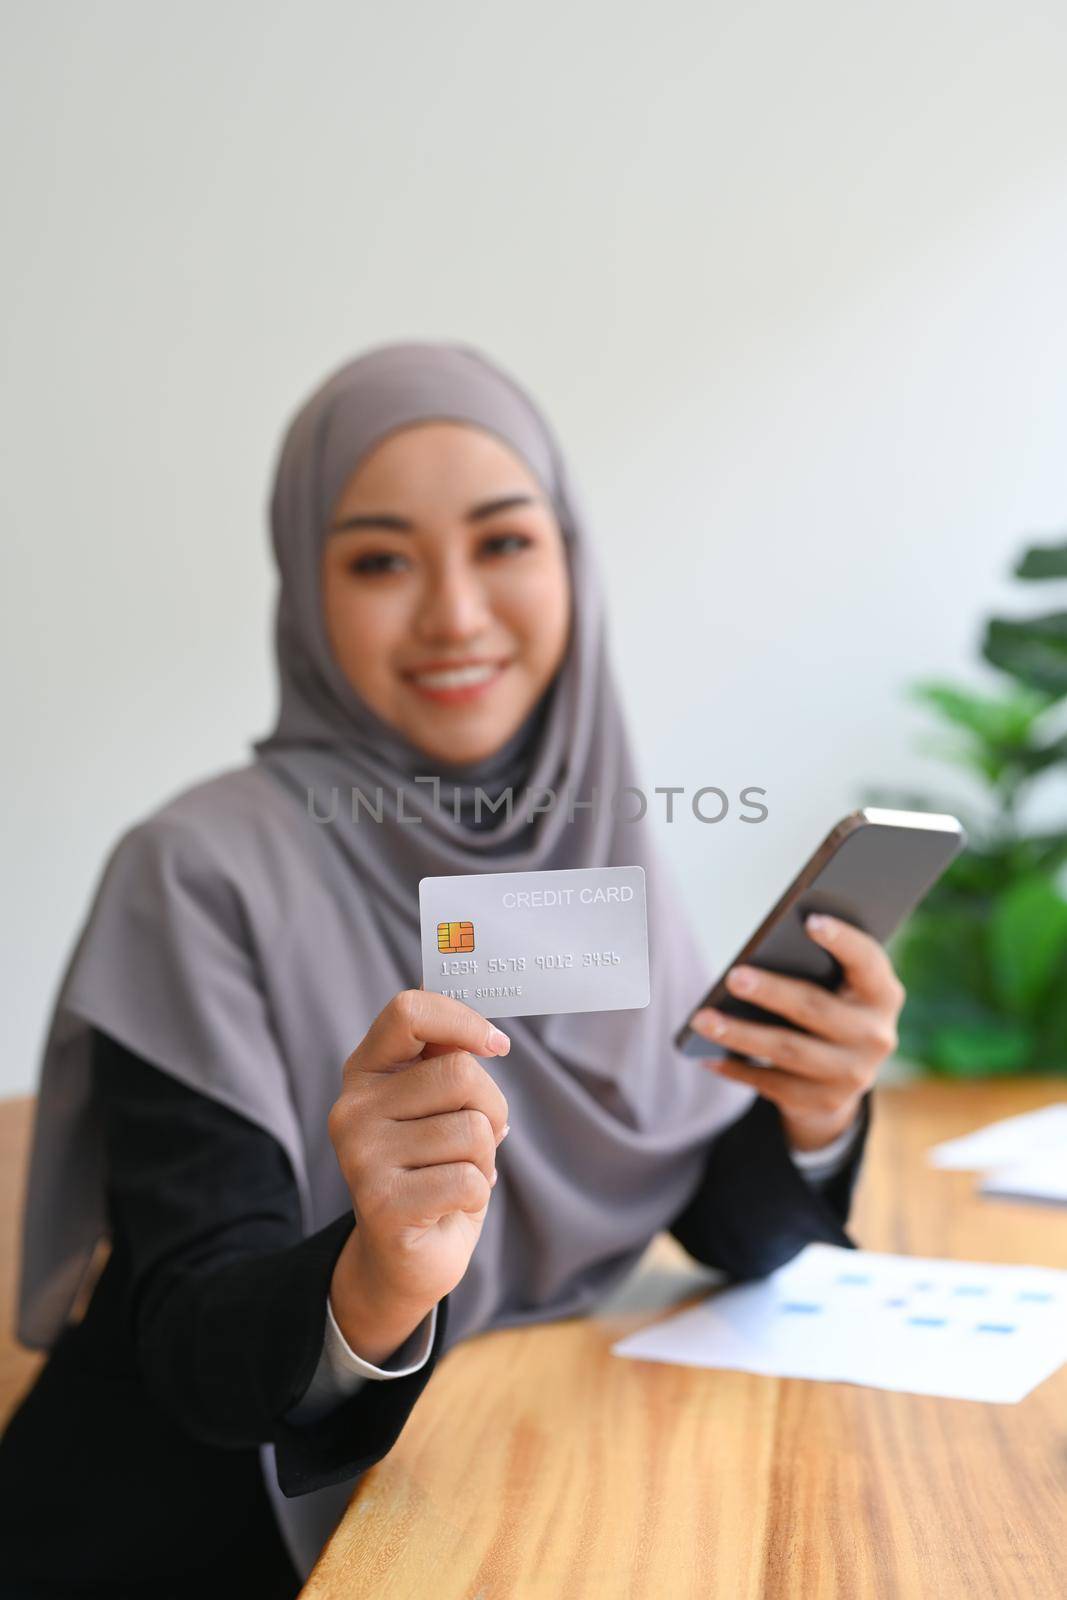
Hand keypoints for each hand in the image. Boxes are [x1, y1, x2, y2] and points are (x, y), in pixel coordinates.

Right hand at [327, 989, 510, 1363]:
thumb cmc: (433, 1170)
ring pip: (473, 1130)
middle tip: (480, 1140)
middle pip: (460, 1073)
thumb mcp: (439, 1108)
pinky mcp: (380, 1203)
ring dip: (484, 1159)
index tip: (496, 1045)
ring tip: (456, 1176)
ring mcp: (361, 1156)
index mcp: (366, 1071)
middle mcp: (352, 1108)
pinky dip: (477, 1194)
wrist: (404, 1258)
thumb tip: (486, 1037)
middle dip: (492, 1108)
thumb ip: (448, 1064)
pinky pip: (468, 1179)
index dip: (462, 1020)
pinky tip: (449, 1205)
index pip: (409, 1012)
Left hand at [687, 914, 904, 1151]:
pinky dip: (736, 1068)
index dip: (843, 940)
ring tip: (702, 1019)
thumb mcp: (837, 985)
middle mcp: (876, 1035)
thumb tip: (758, 957)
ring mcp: (854, 1073)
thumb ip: (816, 966)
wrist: (845, 1073)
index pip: (867, 961)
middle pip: (816, 1008)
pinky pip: (773, 1083)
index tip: (810, 920)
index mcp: (882, 993)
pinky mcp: (826, 1100)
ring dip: (740, 1034)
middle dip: (771, 992)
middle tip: (733, 977)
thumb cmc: (830, 1004)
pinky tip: (706, 1055)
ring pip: (788, 1050)